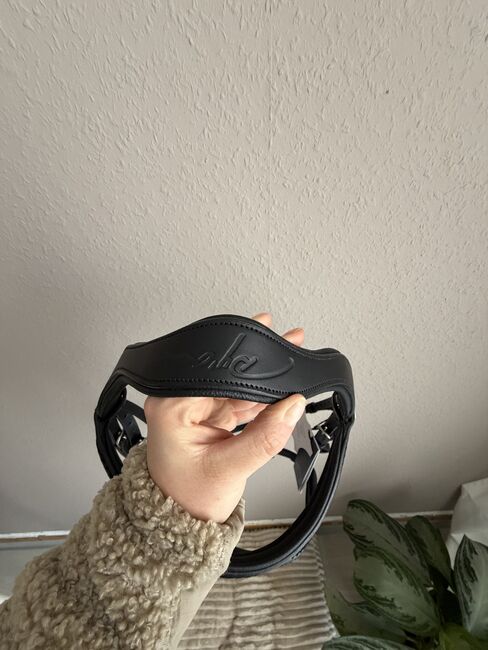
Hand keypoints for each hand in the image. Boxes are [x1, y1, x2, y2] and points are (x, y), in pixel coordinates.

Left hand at [144, 312, 305, 522]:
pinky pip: (239, 399)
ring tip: (291, 371)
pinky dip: (260, 399)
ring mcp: (195, 407)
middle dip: (260, 365)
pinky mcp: (208, 415)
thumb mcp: (229, 471)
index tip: (274, 348)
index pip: (214, 372)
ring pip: (236, 384)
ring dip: (263, 381)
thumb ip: (264, 438)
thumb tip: (292, 406)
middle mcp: (179, 400)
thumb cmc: (187, 500)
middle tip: (290, 349)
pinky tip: (279, 394)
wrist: (180, 523)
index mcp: (171, 406)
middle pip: (226, 373)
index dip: (247, 360)